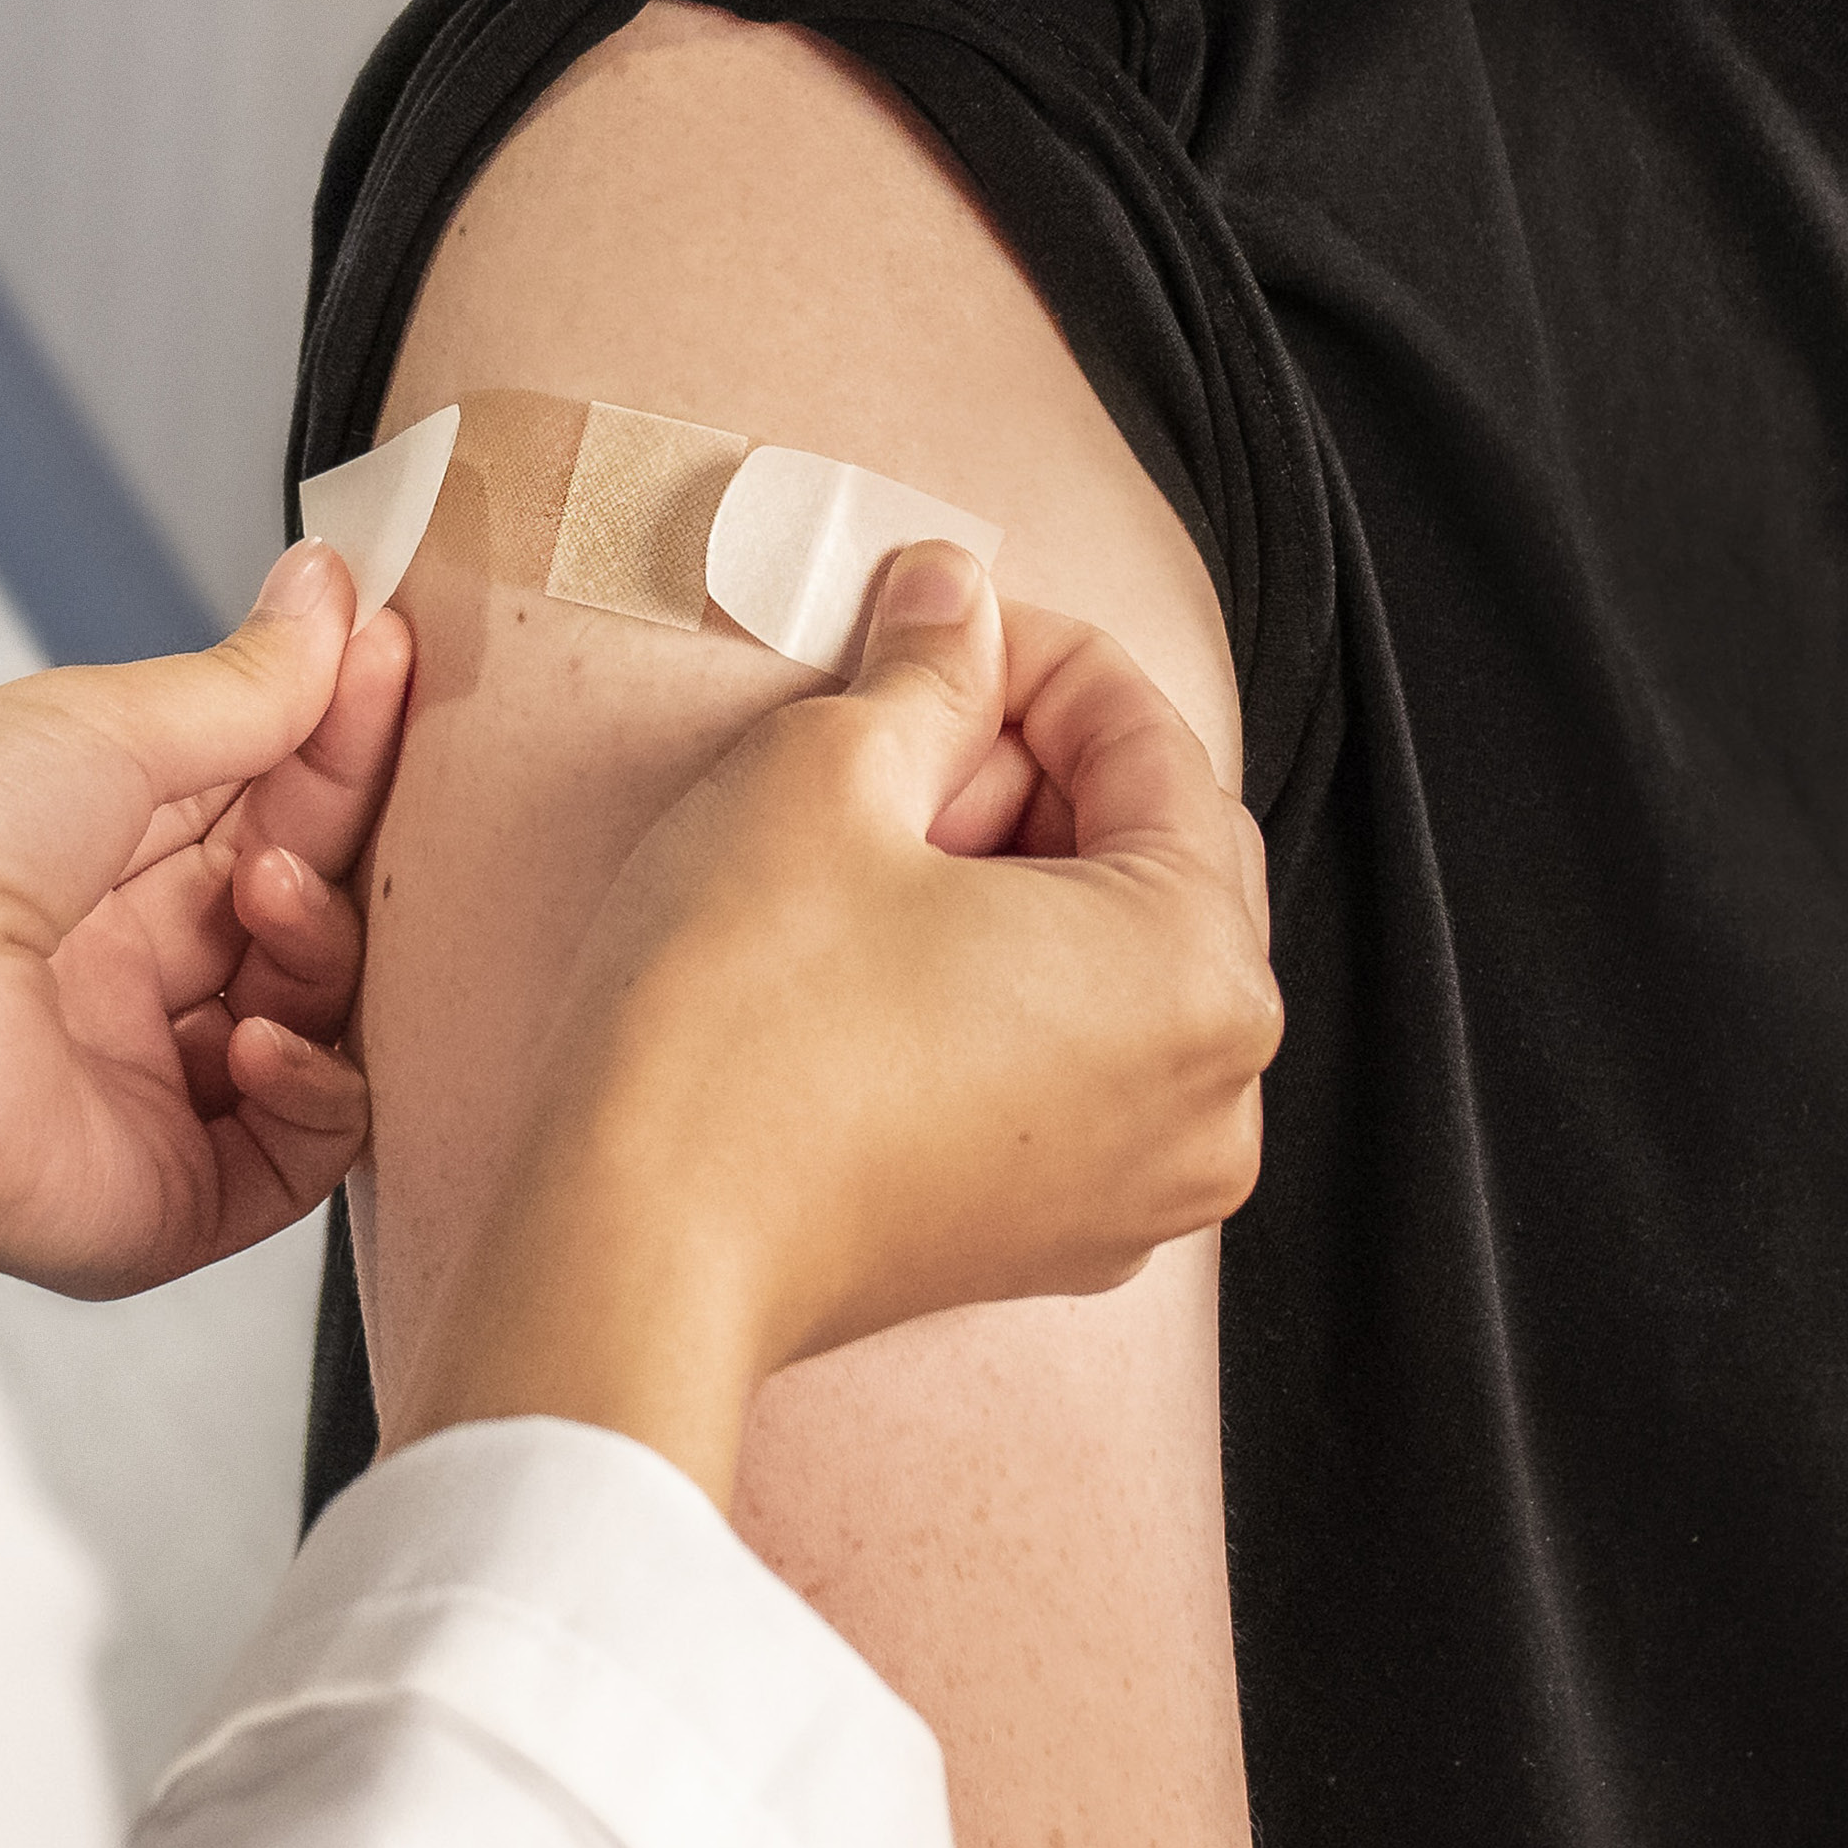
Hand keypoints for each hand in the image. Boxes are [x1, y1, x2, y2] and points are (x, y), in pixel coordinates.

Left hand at [0, 544, 413, 1296]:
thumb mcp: (94, 723)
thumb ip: (240, 685)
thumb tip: (327, 598)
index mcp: (81, 854)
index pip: (256, 795)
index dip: (329, 729)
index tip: (388, 652)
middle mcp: (114, 970)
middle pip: (298, 897)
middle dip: (341, 819)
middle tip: (375, 743)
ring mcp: (142, 1084)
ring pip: (315, 1015)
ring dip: (322, 943)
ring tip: (271, 896)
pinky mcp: (163, 1195)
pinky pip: (299, 1152)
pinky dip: (315, 1087)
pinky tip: (260, 1032)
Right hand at [394, 546, 1277, 1503]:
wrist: (635, 1252)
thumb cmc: (739, 1020)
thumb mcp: (827, 772)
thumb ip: (928, 665)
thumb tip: (955, 595)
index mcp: (1200, 973)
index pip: (1151, 742)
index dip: (1033, 656)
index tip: (934, 622)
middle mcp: (1212, 1096)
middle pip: (1151, 853)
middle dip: (1028, 768)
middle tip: (891, 734)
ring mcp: (1141, 1189)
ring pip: (1110, 956)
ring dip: (1010, 869)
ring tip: (872, 842)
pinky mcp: (1051, 1237)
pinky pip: (1071, 1055)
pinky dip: (999, 977)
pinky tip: (877, 945)